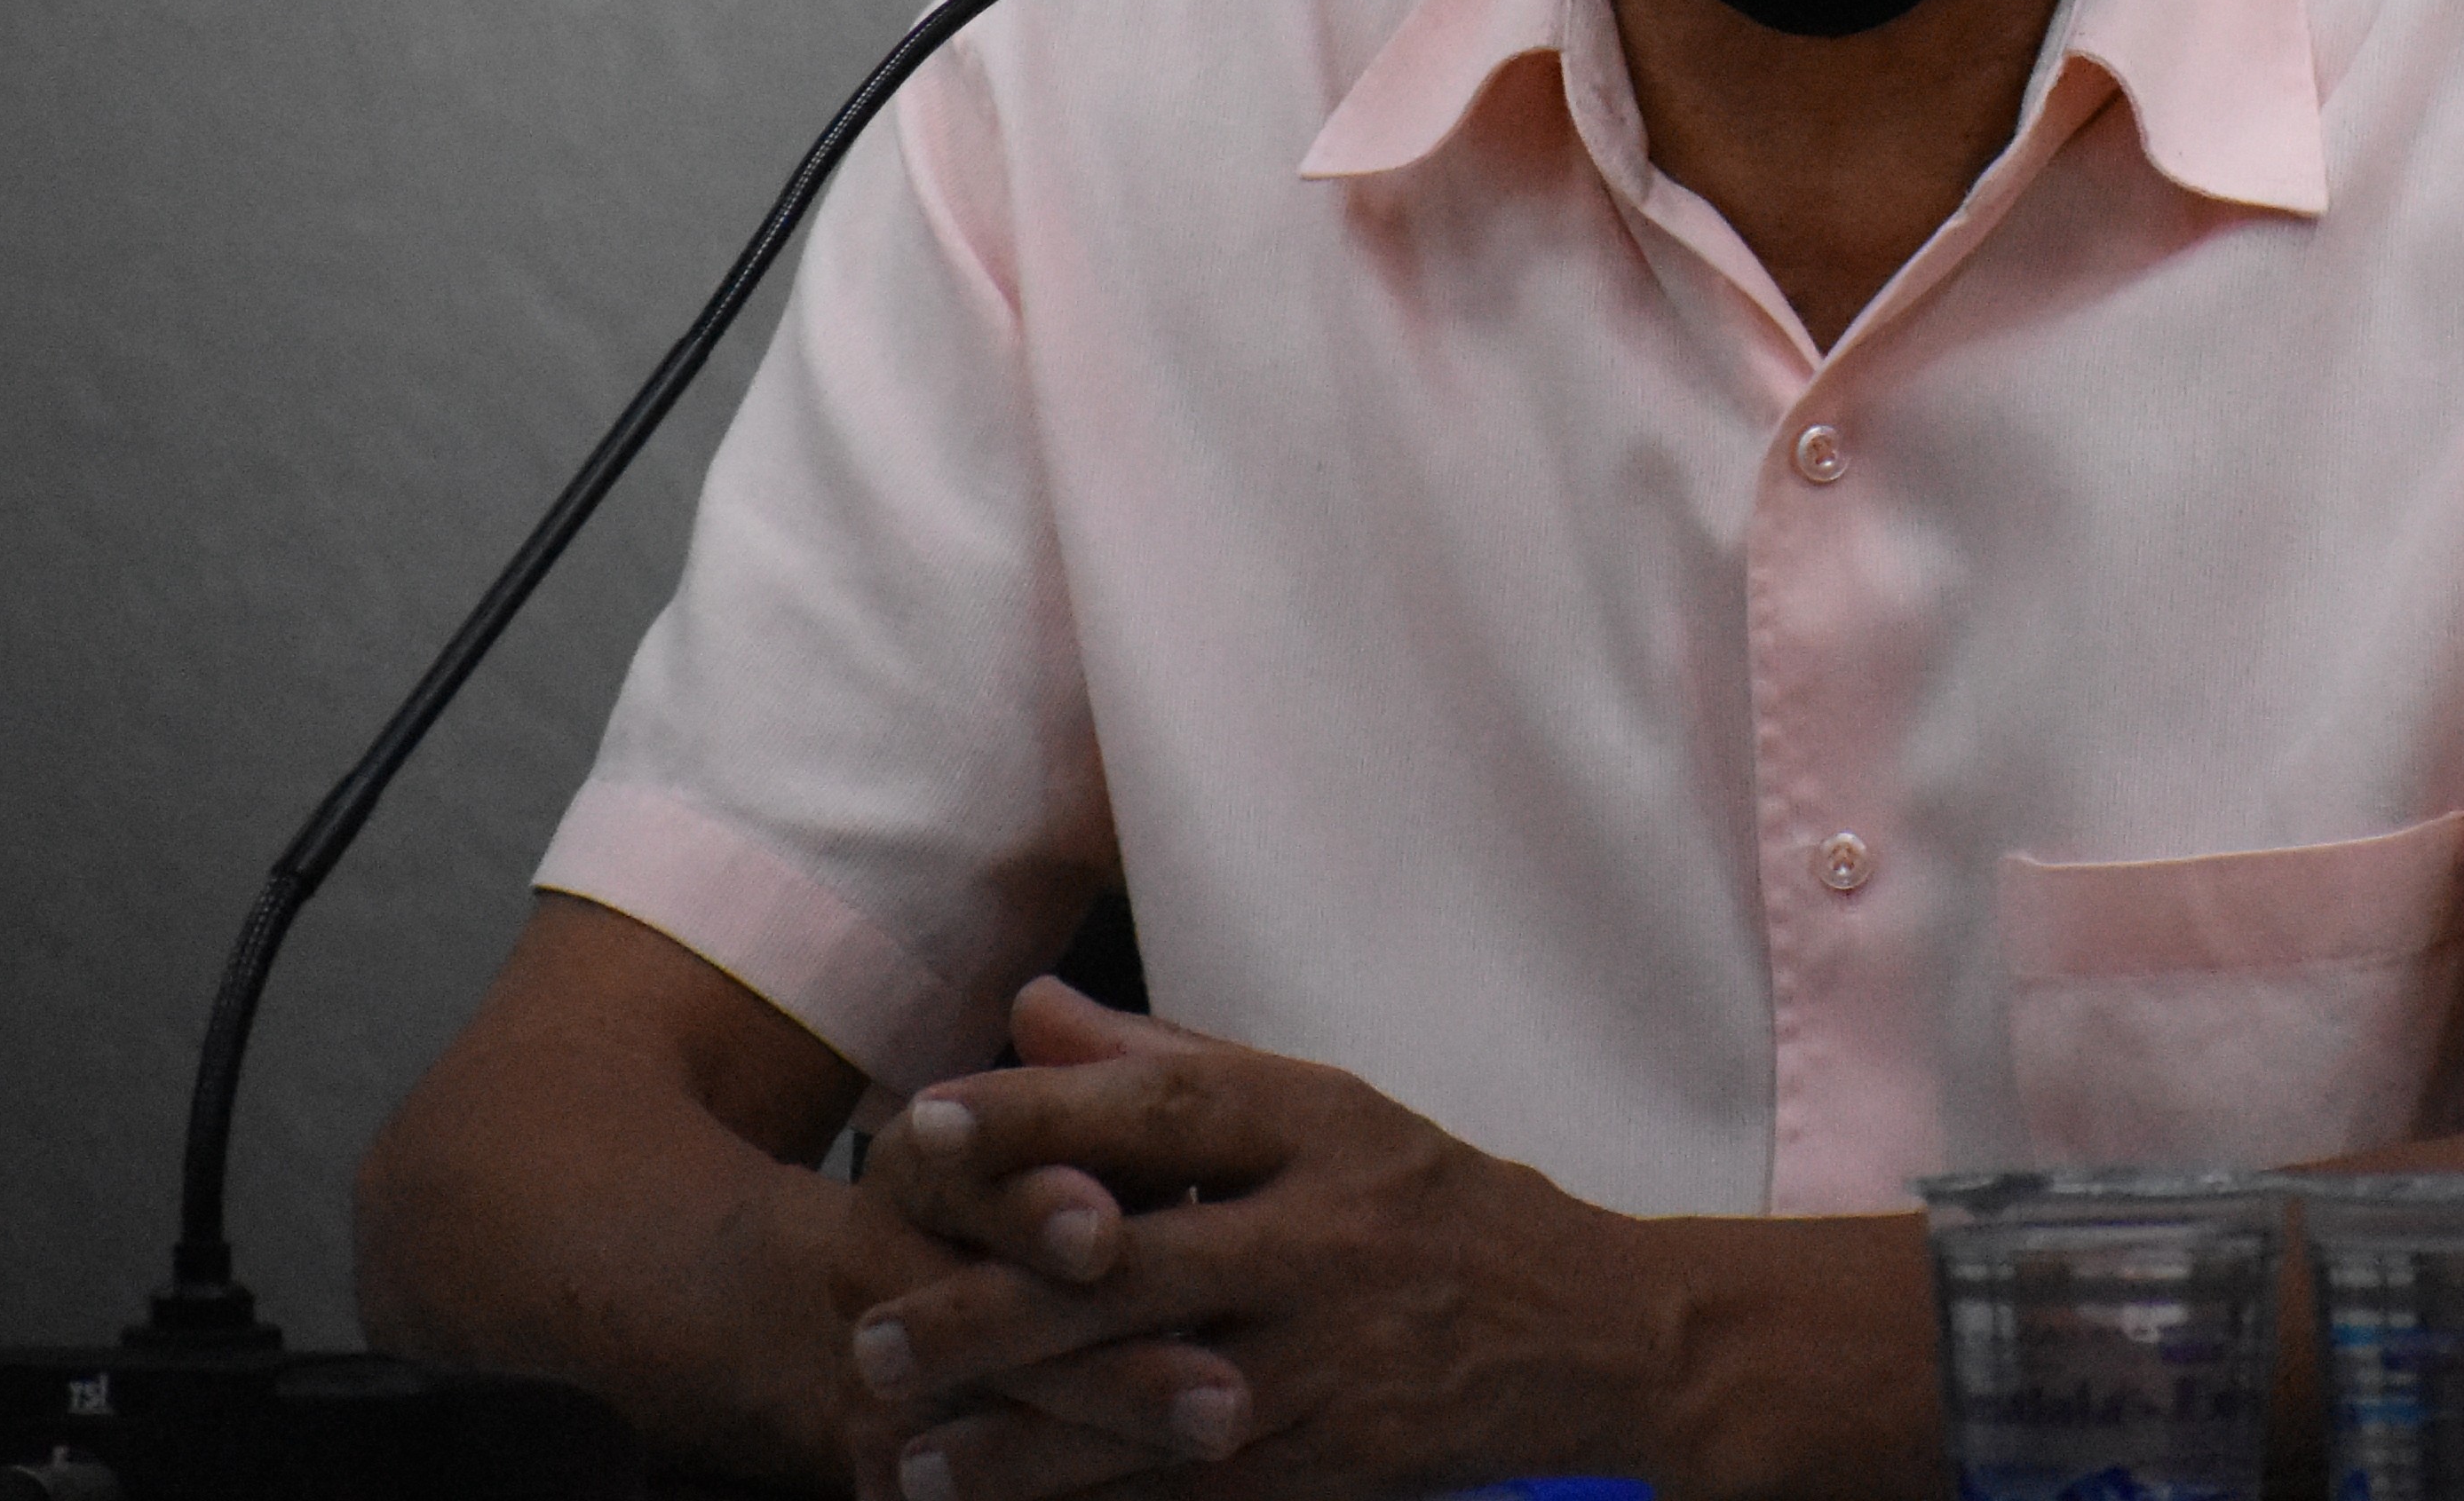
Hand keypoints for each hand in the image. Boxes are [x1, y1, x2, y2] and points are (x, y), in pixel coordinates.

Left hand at [844, 977, 1659, 1500]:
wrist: (1590, 1330)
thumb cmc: (1428, 1202)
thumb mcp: (1322, 1104)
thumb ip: (1167, 1057)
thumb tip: (1028, 1009)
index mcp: (1318, 1122)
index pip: (1166, 1101)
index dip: (1041, 1113)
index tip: (923, 1127)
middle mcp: (1323, 1232)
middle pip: (1136, 1267)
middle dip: (992, 1308)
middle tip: (874, 1334)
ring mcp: (1332, 1355)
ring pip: (1148, 1400)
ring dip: (1017, 1437)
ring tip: (905, 1454)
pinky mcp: (1337, 1458)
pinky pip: (1192, 1488)